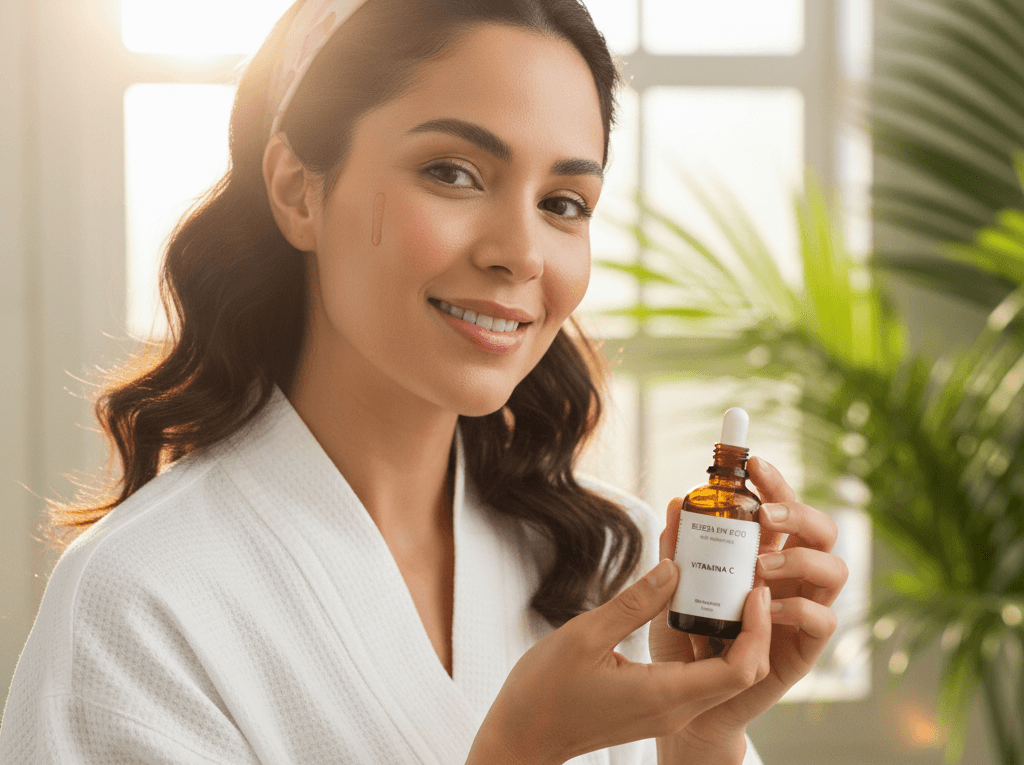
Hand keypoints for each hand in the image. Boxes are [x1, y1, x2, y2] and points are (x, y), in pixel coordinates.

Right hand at [466, 559, 772, 764]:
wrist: (521, 738)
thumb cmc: (544, 691)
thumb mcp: (585, 636)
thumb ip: (634, 602)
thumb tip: (675, 568)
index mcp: (665, 694)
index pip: (741, 668)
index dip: (757, 628)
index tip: (754, 588)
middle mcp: (676, 708)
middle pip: (742, 672)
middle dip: (754, 625)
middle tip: (748, 578)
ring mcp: (667, 710)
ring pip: (723, 674)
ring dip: (732, 632)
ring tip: (725, 585)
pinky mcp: (656, 705)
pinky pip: (699, 676)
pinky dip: (707, 643)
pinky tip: (692, 607)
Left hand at [648, 456, 848, 753]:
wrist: (689, 700)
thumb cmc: (685, 637)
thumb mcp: (673, 588)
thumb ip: (676, 548)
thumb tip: (677, 501)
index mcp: (764, 552)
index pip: (781, 507)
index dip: (775, 482)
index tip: (753, 463)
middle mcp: (791, 576)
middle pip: (821, 530)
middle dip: (798, 512)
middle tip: (764, 515)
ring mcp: (803, 609)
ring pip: (835, 568)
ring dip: (800, 559)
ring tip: (759, 566)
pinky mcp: (806, 647)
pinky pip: (823, 620)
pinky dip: (797, 608)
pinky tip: (764, 607)